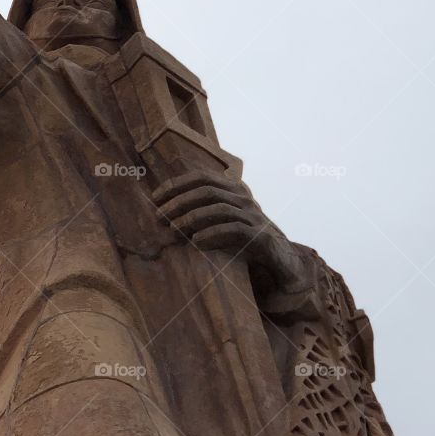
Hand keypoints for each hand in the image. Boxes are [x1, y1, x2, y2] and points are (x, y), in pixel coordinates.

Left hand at [153, 171, 304, 291]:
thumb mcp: (222, 220)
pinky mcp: (259, 235)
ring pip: (219, 208)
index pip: (201, 177)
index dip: (177, 184)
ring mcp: (252, 215)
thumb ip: (202, 211)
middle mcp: (243, 198)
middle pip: (207, 191)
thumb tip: (166, 212)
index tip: (155, 197)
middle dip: (179, 201)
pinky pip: (234, 230)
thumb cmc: (244, 238)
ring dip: (192, 218)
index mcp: (232, 189)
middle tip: (159, 215)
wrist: (279, 258)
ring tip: (173, 229)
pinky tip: (196, 242)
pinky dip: (213, 234)